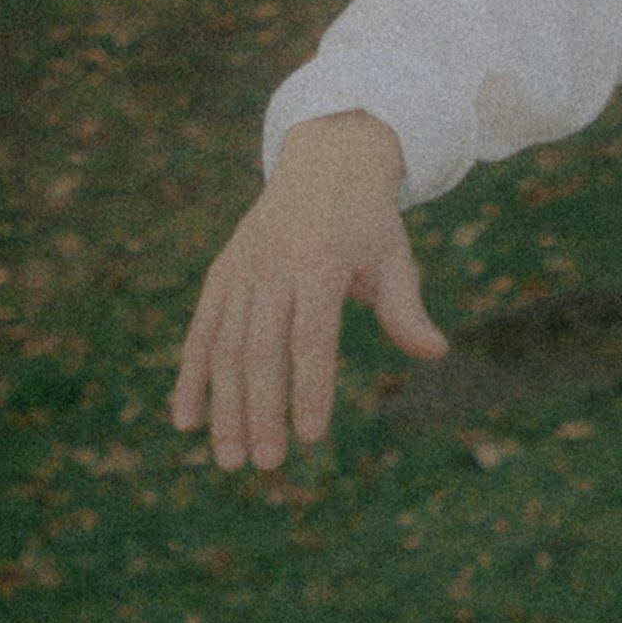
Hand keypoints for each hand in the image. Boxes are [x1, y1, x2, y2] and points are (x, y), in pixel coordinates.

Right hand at [170, 111, 443, 473]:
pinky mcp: (222, 274)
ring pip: (225, 347)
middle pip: (262, 350)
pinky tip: (185, 421)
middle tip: (267, 464)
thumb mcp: (394, 256)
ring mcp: (242, 271)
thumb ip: (406, 308)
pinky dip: (189, 376)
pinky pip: (200, 332)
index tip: (313, 437)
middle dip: (261, 411)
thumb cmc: (368, 220)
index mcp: (320, 263)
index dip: (310, 388)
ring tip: (229, 460)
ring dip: (223, 407)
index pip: (312, 337)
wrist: (325, 159)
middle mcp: (273, 267)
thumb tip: (436, 353)